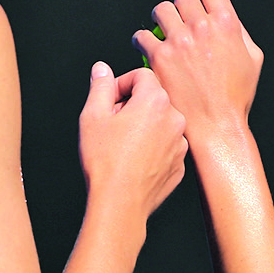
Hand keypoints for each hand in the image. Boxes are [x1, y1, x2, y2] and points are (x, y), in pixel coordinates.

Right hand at [78, 62, 186, 217]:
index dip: (120, 84)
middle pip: (152, 98)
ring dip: (143, 126)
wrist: (120, 203)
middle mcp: (175, 118)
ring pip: (160, 122)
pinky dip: (152, 147)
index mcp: (155, 101)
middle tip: (112, 125)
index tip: (109, 102)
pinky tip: (134, 161)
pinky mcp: (180, 163)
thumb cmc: (105, 160)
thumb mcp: (93, 116)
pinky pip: (166, 145)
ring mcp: (180, 142)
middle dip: (131, 105)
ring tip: (122, 145)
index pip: (141, 75)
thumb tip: (102, 69)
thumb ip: (100, 86)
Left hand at [134, 0, 263, 137]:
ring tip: (163, 30)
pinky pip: (142, 36)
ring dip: (161, 18)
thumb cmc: (235, 95)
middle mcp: (202, 27)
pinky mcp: (159, 57)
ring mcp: (179, 41)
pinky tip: (148, 48)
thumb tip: (224, 16)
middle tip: (180, 20)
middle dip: (182, 6)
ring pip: (160, 10)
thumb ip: (239, 31)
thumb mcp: (252, 58)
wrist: (216, 124)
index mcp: (227, 23)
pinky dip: (142, 40)